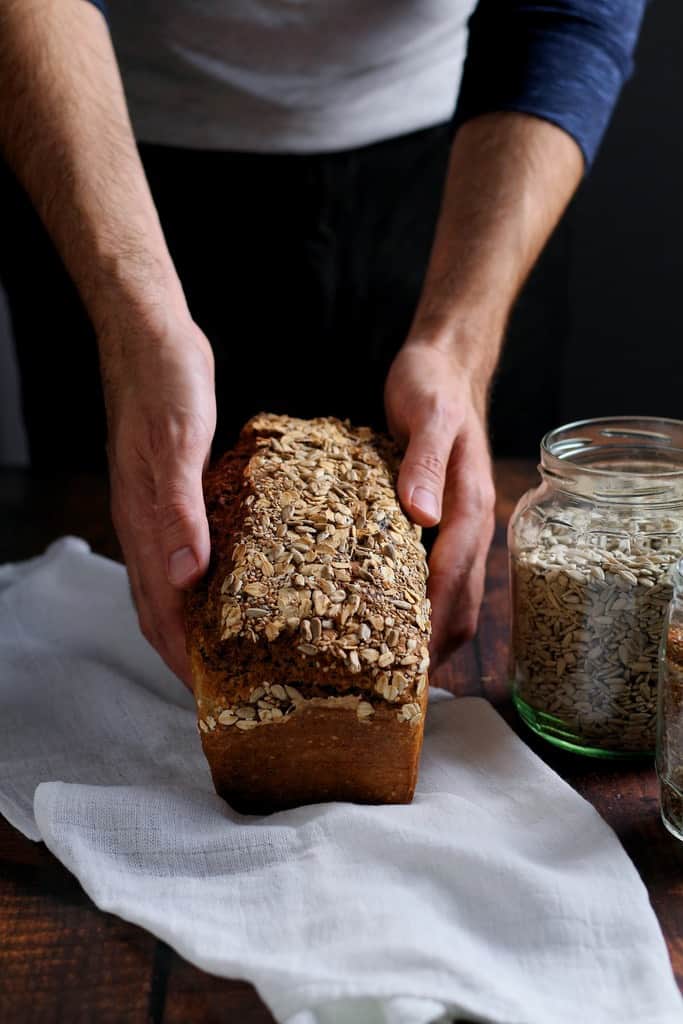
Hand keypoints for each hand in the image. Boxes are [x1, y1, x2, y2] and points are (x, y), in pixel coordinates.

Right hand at [100, 312, 215, 687]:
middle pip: (160, 607)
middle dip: (187, 652)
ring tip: (231, 646)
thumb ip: (178, 512)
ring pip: (170, 582)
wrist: (150, 336)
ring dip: (194, 620)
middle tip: (227, 684)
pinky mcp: (174, 488)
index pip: (158, 611)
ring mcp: (156, 507)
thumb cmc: (163, 384)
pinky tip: (233, 577)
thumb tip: (185, 578)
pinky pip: (185, 547)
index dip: (181, 657)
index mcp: (142, 522)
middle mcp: (145, 524)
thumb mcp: (176, 446)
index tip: (209, 694)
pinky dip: (204, 577)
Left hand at [384, 340, 494, 670]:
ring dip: (432, 633)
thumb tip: (423, 515)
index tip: (405, 664)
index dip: (429, 622)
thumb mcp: (427, 413)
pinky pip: (441, 576)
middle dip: (434, 646)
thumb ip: (424, 461)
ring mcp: (460, 526)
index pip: (452, 578)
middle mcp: (472, 523)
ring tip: (395, 669)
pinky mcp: (444, 523)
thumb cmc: (432, 387)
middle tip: (396, 685)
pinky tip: (394, 620)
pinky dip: (425, 606)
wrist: (444, 367)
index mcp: (471, 504)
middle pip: (461, 602)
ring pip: (455, 596)